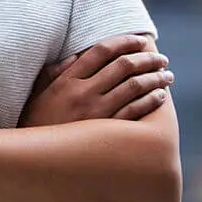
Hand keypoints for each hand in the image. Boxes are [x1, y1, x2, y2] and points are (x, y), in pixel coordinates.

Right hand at [18, 34, 173, 128]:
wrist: (35, 161)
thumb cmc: (35, 126)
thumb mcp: (37, 95)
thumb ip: (52, 74)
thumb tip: (73, 57)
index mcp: (66, 80)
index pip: (100, 50)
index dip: (123, 41)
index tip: (139, 40)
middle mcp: (82, 92)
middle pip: (122, 65)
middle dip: (147, 58)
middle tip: (161, 58)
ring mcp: (96, 113)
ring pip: (134, 87)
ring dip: (155, 78)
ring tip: (166, 76)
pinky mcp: (106, 133)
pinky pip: (135, 112)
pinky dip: (151, 101)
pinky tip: (160, 96)